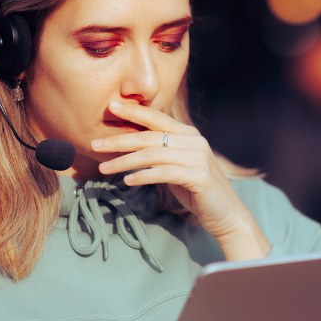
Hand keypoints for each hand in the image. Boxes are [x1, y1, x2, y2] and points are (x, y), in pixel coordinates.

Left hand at [92, 100, 271, 260]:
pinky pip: (163, 173)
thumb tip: (130, 147)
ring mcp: (198, 158)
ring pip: (152, 155)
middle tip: (95, 144)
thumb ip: (160, 154)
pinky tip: (127, 181)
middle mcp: (195, 141)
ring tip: (104, 168)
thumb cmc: (197, 191)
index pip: (156, 118)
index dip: (133, 111)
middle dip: (119, 140)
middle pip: (149, 137)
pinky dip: (142, 176)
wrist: (226, 214)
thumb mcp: (177, 166)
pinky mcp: (199, 176)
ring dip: (124, 162)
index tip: (111, 106)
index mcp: (189, 134)